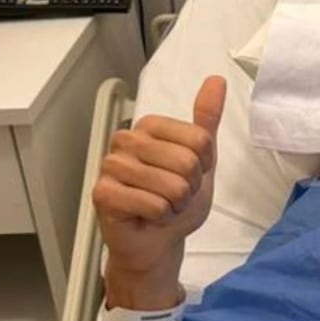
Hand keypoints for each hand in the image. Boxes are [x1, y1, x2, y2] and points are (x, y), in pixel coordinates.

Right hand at [92, 76, 225, 304]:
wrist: (158, 240)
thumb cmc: (176, 199)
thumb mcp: (202, 159)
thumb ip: (206, 120)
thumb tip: (216, 80)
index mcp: (149, 126)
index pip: (200, 139)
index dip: (203, 166)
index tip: (189, 176)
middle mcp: (126, 140)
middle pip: (186, 161)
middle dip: (189, 187)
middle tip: (174, 195)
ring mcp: (111, 165)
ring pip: (171, 184)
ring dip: (175, 204)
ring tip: (161, 205)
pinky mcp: (103, 193)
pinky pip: (152, 203)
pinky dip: (159, 216)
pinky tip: (147, 216)